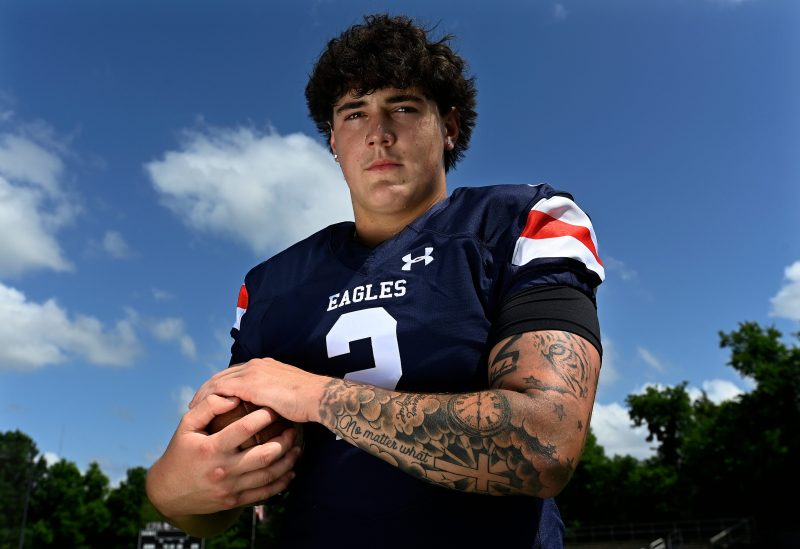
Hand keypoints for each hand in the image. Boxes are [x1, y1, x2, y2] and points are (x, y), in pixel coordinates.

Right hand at [146, 392, 301, 518]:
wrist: (168, 491)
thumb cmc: (180, 451)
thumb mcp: (186, 425)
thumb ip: (208, 406)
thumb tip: (233, 397)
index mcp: (211, 449)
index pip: (243, 429)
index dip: (263, 416)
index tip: (275, 407)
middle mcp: (222, 470)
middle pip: (263, 455)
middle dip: (284, 440)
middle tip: (293, 427)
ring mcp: (229, 488)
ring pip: (268, 475)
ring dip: (288, 460)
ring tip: (298, 446)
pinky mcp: (234, 501)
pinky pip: (264, 493)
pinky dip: (282, 482)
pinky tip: (291, 470)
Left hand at [189, 358, 326, 423]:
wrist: (318, 397)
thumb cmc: (310, 402)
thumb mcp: (289, 397)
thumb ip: (276, 400)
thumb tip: (271, 415)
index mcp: (265, 366)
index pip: (236, 373)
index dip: (221, 385)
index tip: (212, 399)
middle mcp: (256, 365)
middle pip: (223, 375)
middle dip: (208, 389)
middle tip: (195, 404)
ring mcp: (252, 373)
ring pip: (217, 381)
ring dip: (204, 395)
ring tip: (193, 409)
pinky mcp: (250, 384)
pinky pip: (220, 390)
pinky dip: (209, 399)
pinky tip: (202, 410)